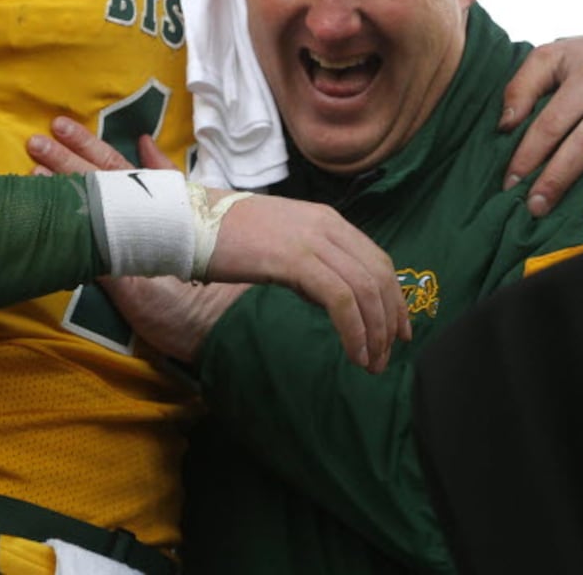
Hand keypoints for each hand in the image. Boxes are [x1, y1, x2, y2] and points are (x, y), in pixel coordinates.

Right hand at [28, 117, 410, 372]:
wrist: (185, 221)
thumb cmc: (222, 235)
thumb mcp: (275, 242)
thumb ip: (306, 261)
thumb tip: (326, 293)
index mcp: (324, 218)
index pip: (376, 258)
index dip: (392, 296)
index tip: (396, 328)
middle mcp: (326, 224)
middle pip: (379, 274)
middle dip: (390, 318)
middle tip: (389, 354)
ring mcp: (312, 240)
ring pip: (365, 290)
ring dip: (374, 333)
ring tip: (371, 365)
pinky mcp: (296, 260)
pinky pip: (342, 300)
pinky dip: (355, 331)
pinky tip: (354, 354)